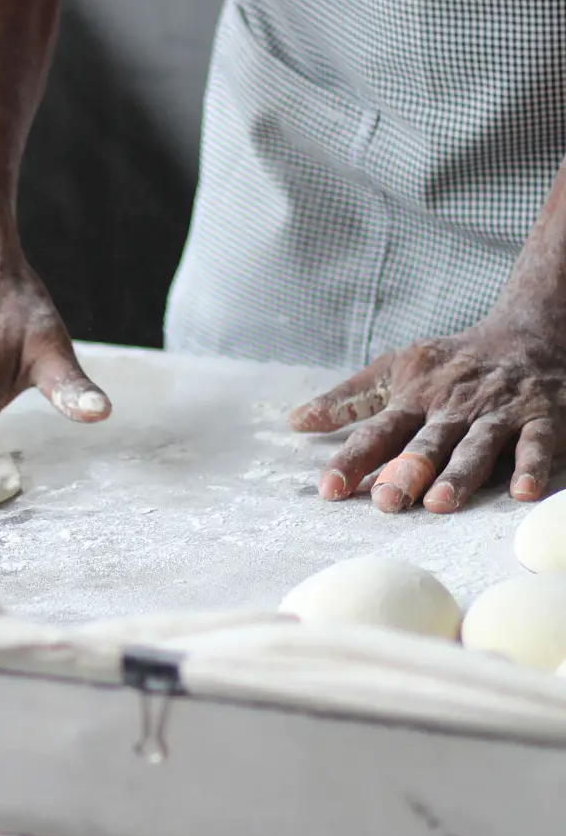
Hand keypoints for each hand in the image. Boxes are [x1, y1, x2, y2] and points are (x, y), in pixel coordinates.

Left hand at [289, 317, 565, 512]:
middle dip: (406, 470)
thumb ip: (349, 399)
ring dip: (459, 473)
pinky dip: (531, 466)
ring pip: (477, 445)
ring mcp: (498, 412)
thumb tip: (295, 421)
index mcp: (416, 396)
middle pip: (427, 442)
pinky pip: (537, 444)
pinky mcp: (541, 419)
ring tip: (440, 502)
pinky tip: (523, 492)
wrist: (529, 333)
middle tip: (385, 500)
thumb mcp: (396, 369)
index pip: (379, 430)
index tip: (329, 487)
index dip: (354, 457)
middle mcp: (454, 406)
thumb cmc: (452, 361)